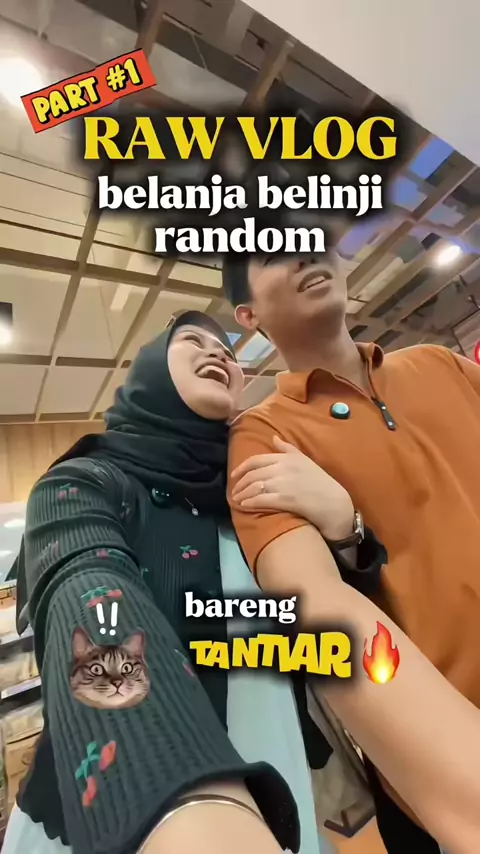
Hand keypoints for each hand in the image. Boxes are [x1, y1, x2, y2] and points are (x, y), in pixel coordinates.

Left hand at [231, 436, 354, 541]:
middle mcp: (283, 468)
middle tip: (234, 491)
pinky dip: (250, 502)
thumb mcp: (305, 460)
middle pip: (253, 474)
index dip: (241, 468)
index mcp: (287, 458)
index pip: (257, 460)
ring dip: (242, 494)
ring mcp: (283, 483)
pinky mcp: (285, 499)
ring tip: (237, 500)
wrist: (334, 502)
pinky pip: (261, 499)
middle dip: (240, 484)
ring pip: (255, 487)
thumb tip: (273, 438)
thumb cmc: (320, 481)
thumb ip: (287, 449)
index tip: (234, 475)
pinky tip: (244, 505)